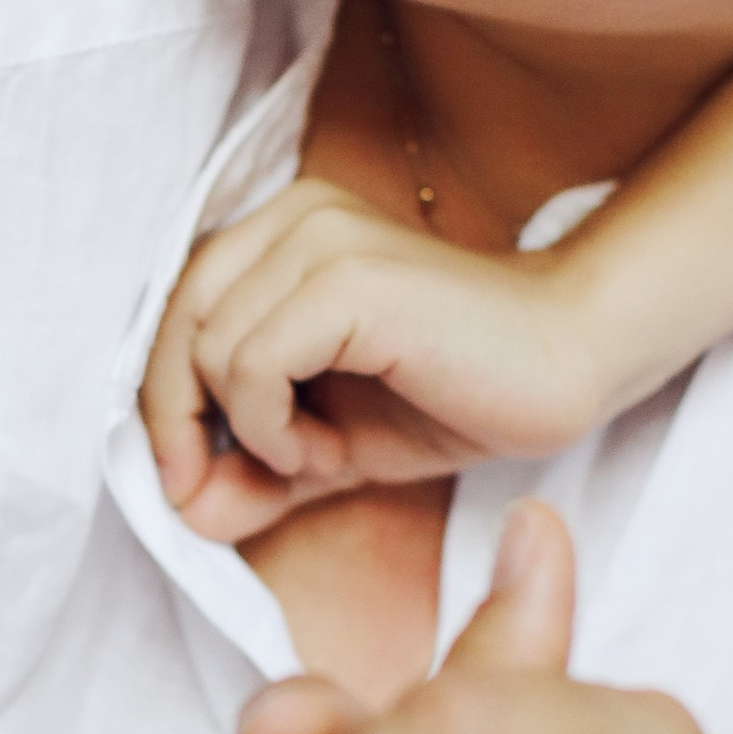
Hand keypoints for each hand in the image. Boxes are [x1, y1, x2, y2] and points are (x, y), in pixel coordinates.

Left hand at [143, 179, 611, 541]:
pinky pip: (254, 363)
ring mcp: (320, 239)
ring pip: (209, 349)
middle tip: (219, 490)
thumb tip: (184, 515)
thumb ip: (256, 471)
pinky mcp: (349, 278)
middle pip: (175, 324)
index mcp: (281, 234)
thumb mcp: (331, 445)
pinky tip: (329, 449)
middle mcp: (293, 218)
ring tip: (319, 457)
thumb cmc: (455, 391)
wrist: (570, 363)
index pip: (175, 310)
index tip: (185, 483)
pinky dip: (272, 426)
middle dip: (177, 424)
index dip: (162, 402)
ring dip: (251, 432)